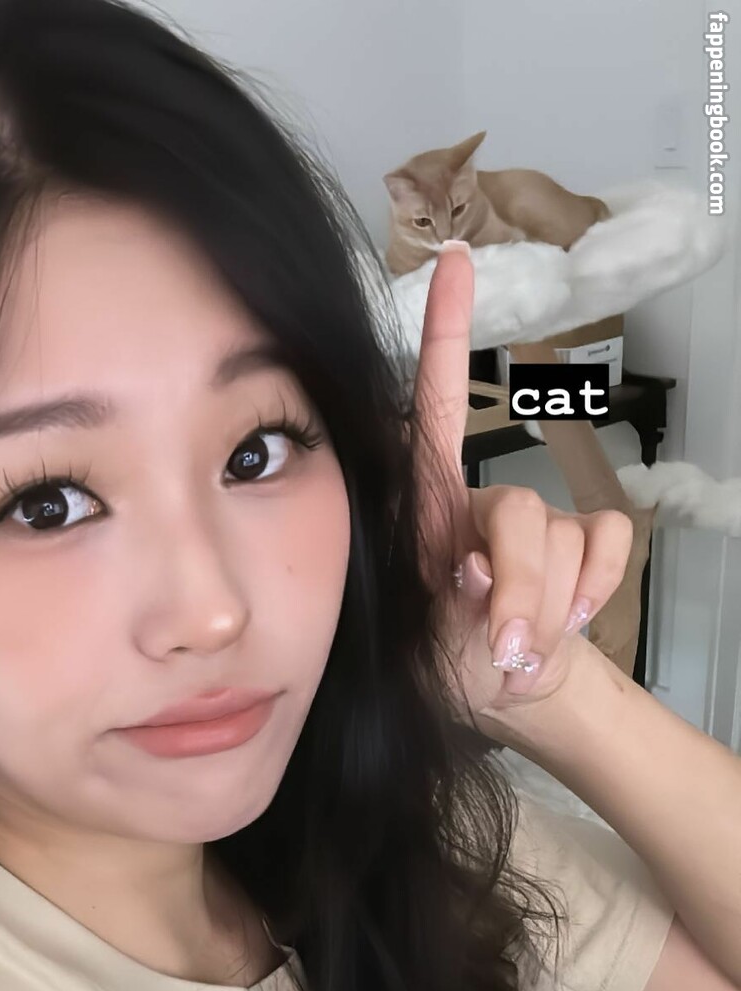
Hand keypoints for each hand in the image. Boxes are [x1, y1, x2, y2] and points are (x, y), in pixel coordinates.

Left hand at [410, 245, 633, 738]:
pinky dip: (592, 587)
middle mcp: (479, 502)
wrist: (503, 698)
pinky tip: (567, 621)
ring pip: (560, 536)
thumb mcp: (414, 639)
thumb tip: (478, 566)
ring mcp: (535, 522)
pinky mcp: (583, 542)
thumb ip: (436, 595)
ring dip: (548, 604)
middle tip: (504, 645)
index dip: (447, 334)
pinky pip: (605, 539)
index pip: (435, 410)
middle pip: (517, 511)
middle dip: (520, 586)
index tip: (457, 263)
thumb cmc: (440, 665)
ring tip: (519, 649)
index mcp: (425, 511)